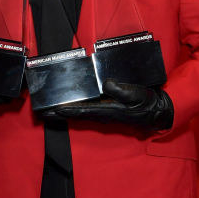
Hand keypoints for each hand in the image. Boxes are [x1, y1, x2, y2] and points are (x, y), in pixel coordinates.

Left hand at [42, 79, 173, 129]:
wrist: (156, 111)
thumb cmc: (146, 104)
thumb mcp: (135, 94)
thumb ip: (120, 90)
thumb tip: (106, 84)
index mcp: (107, 110)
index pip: (82, 110)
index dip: (66, 110)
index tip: (52, 110)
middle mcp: (103, 113)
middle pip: (76, 114)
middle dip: (59, 113)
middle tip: (42, 113)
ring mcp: (104, 112)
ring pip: (80, 112)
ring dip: (65, 111)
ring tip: (50, 109)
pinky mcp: (107, 108)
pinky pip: (87, 109)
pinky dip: (75, 107)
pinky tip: (70, 104)